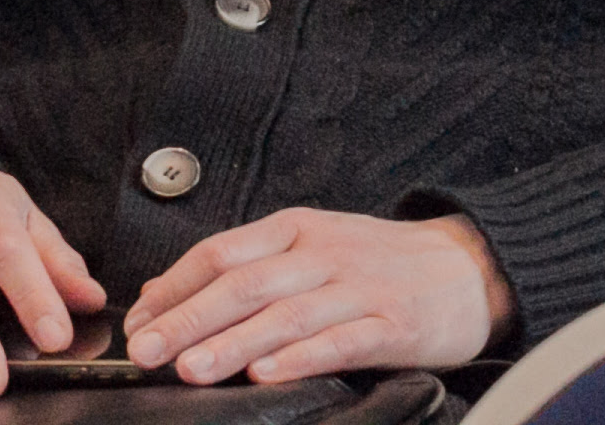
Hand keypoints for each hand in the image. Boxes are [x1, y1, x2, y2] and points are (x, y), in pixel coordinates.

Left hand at [125, 208, 511, 385]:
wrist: (467, 267)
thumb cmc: (378, 263)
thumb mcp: (310, 247)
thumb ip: (244, 268)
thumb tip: (162, 294)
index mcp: (295, 229)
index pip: (220, 253)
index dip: (174, 289)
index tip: (136, 324)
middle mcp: (322, 252)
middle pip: (244, 283)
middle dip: (188, 319)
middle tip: (146, 351)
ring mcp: (358, 287)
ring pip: (285, 314)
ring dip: (233, 343)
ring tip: (192, 369)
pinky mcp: (392, 324)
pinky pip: (339, 341)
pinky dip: (300, 358)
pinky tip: (268, 374)